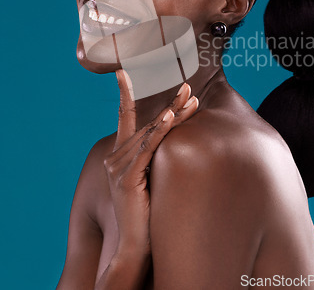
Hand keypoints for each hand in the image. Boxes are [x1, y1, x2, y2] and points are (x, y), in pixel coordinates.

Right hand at [103, 70, 198, 257]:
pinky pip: (146, 149)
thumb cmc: (148, 213)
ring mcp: (119, 167)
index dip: (123, 94)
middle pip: (146, 123)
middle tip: (188, 88)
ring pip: (149, 132)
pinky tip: (169, 117)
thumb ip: (155, 157)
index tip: (123, 73)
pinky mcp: (128, 178)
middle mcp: (116, 158)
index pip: (124, 118)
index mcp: (120, 156)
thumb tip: (176, 136)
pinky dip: (158, 131)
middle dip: (170, 105)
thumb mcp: (151, 178)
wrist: (136, 247)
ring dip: (172, 114)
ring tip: (191, 99)